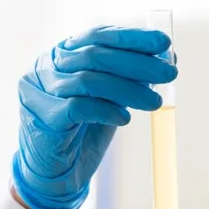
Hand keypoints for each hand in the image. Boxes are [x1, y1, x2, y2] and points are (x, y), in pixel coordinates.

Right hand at [11, 26, 176, 208]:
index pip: (98, 35)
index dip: (132, 38)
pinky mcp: (42, 117)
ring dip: (129, 90)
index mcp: (62, 53)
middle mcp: (46, 66)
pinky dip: (106, 110)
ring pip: (89, 80)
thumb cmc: (83, 131)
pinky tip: (124, 118)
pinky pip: (79, 107)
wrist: (56, 173)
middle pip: (95, 55)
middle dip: (138, 63)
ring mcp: (39, 91)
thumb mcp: (111, 98)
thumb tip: (169, 58)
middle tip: (170, 73)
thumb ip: (131, 77)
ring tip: (155, 102)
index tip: (164, 43)